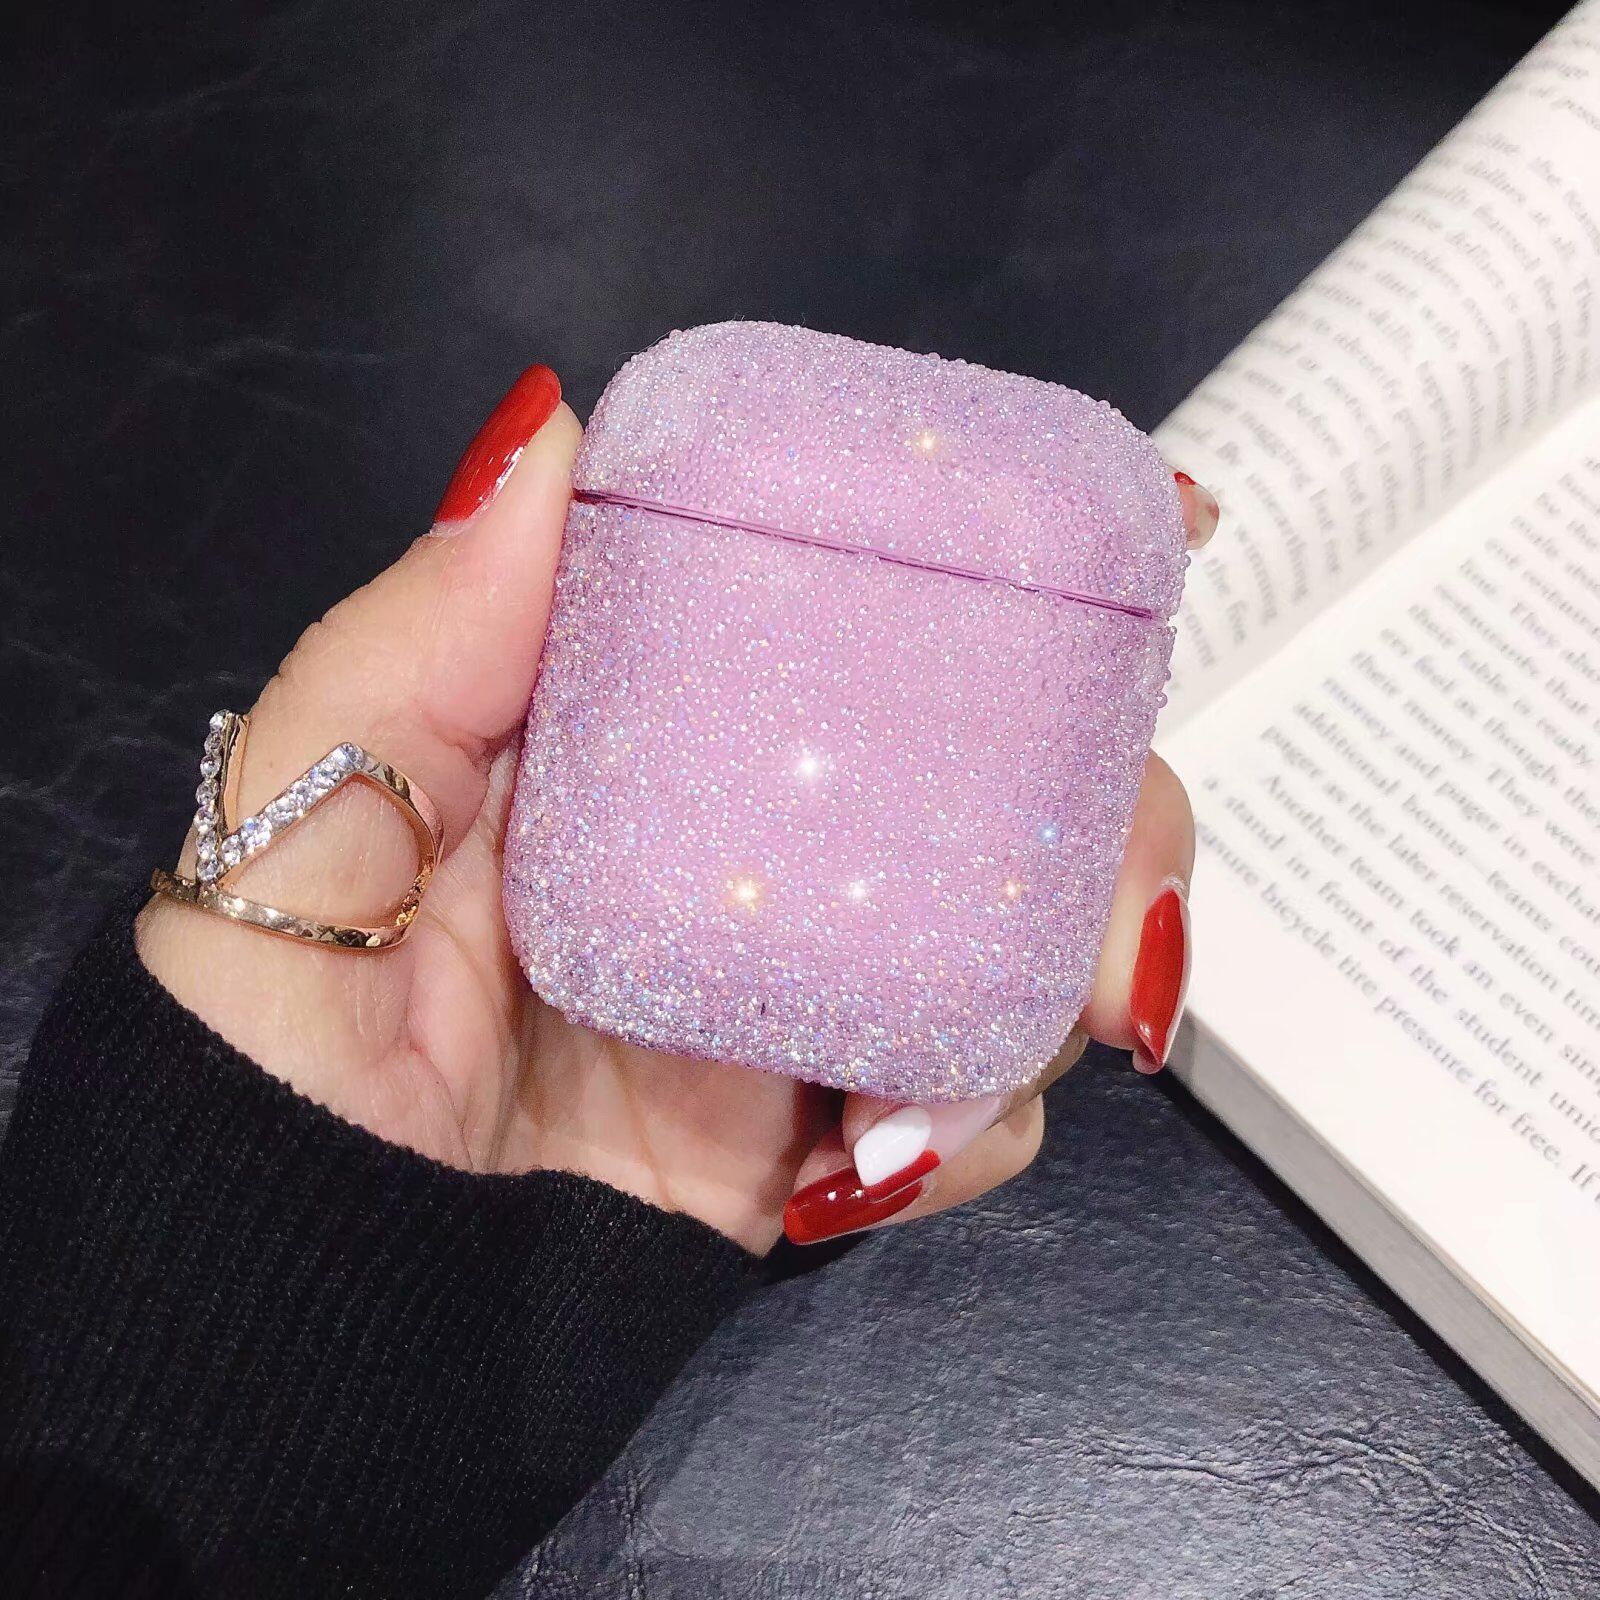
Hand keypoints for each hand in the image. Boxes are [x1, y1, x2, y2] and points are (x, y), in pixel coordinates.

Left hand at [137, 366, 1217, 1254]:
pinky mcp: (815, 1133)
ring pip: (1018, 944)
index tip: (1151, 524)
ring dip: (1060, 977)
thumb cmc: (282, 1030)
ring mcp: (800, 992)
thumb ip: (427, 633)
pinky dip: (972, 1129)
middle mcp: (756, 844)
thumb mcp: (320, 807)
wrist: (294, 1300)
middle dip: (1109, 806)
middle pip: (1001, 783)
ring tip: (1001, 1038)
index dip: (1010, 564)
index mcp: (659, 732)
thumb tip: (555, 429)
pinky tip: (889, 1153)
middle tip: (1124, 869)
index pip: (856, 614)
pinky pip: (962, 1115)